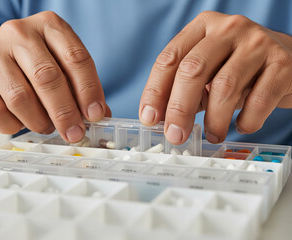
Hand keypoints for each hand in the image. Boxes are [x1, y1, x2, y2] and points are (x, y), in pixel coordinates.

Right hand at [0, 11, 109, 142]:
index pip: (76, 58)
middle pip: (48, 77)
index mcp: (49, 26)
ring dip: (40, 121)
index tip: (96, 115)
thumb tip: (102, 115)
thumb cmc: (33, 70)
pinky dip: (15, 126)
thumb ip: (80, 89)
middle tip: (75, 133)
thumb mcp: (62, 69)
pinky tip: (22, 123)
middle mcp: (19, 33)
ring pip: (21, 97)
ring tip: (47, 126)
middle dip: (65, 112)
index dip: (89, 90)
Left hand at [140, 11, 291, 143]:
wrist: (291, 60)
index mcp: (203, 27)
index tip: (149, 118)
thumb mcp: (209, 71)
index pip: (170, 58)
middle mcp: (228, 28)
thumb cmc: (240, 68)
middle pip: (193, 70)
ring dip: (214, 120)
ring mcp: (257, 43)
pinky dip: (247, 120)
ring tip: (213, 135)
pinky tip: (242, 126)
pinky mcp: (283, 63)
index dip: (155, 91)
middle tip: (175, 135)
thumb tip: (160, 119)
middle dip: (179, 108)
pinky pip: (258, 100)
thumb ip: (186, 89)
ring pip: (224, 87)